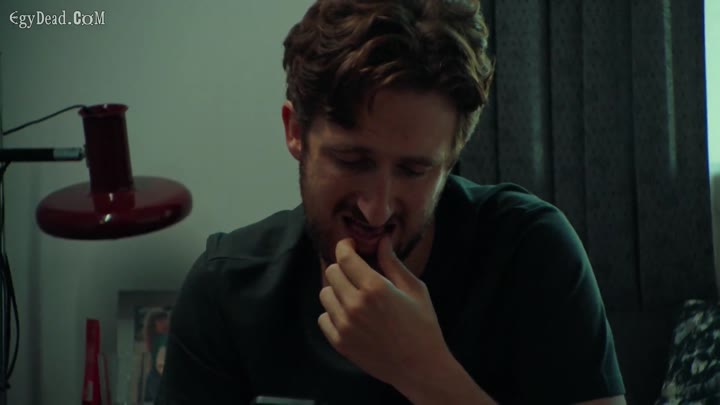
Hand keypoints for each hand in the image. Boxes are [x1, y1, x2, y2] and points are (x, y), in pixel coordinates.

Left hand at [317, 236, 449, 388]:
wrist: (420, 367)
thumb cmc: (422, 325)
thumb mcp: (414, 289)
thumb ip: (393, 263)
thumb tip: (382, 240)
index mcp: (374, 288)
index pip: (344, 256)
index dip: (345, 246)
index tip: (350, 245)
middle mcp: (354, 304)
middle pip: (331, 272)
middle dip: (343, 267)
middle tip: (356, 273)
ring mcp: (344, 325)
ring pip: (324, 294)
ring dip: (337, 290)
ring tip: (354, 296)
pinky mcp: (339, 343)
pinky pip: (323, 317)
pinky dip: (333, 313)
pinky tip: (351, 315)